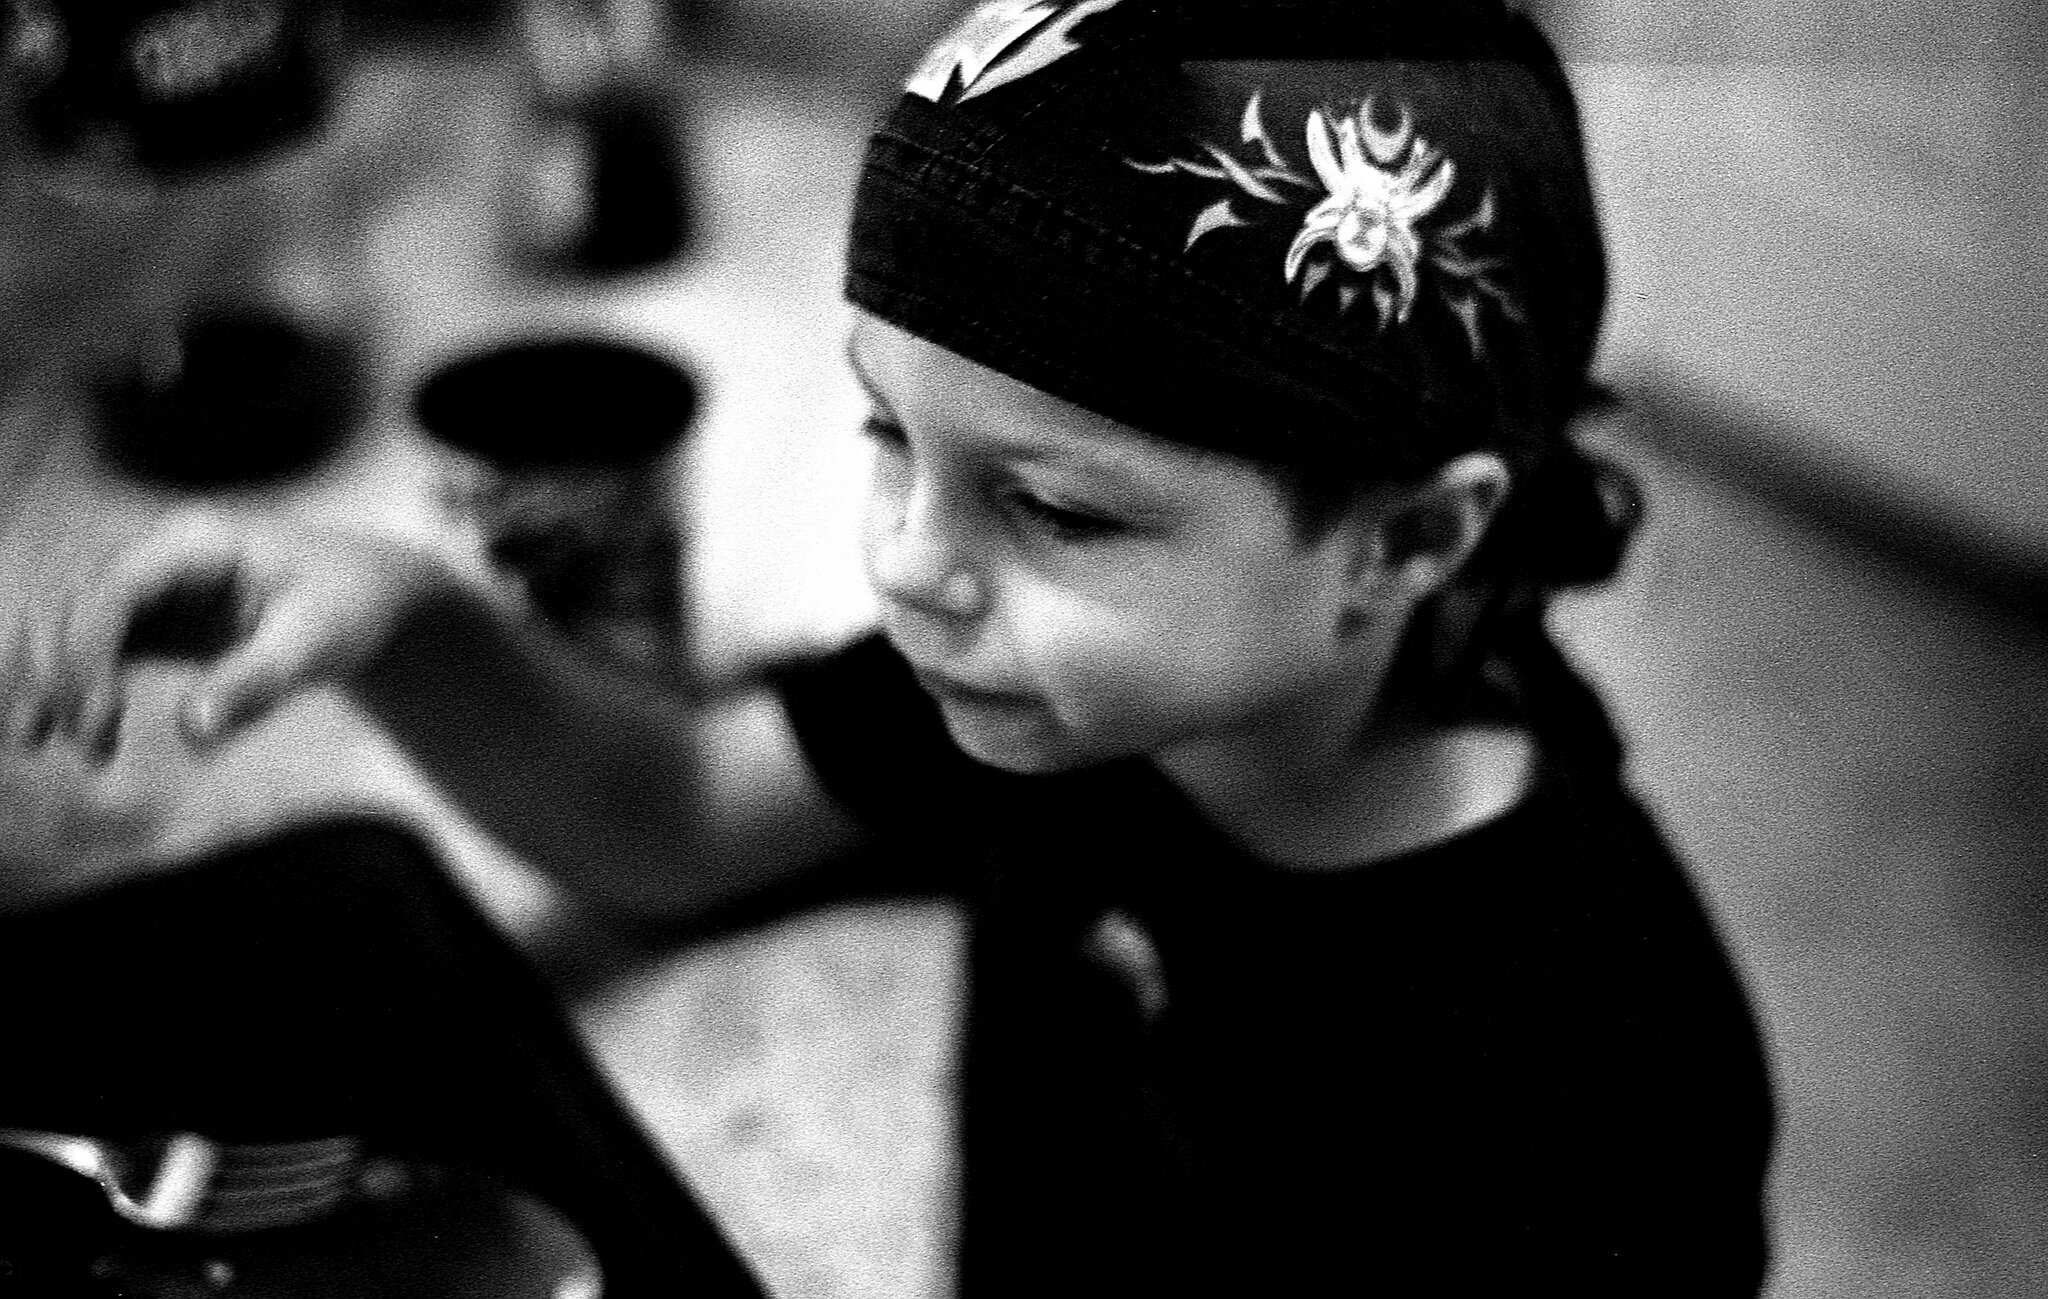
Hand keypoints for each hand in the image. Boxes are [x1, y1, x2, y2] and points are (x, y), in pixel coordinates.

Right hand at [24, 508, 449, 752]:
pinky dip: (67, 683)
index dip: (86, 653)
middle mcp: (160, 551)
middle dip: (59, 672)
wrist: (371, 594)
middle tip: (91, 747)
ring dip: (46, 678)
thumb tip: (194, 731)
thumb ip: (259, 682)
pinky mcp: (149, 615)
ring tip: (54, 746)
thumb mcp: (320, 645)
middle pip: (69, 602)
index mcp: (198, 541)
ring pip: (63, 621)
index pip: (111, 588)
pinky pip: (85, 643)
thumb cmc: (352, 607)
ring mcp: (150, 582)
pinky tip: (68, 734)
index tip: (97, 721)